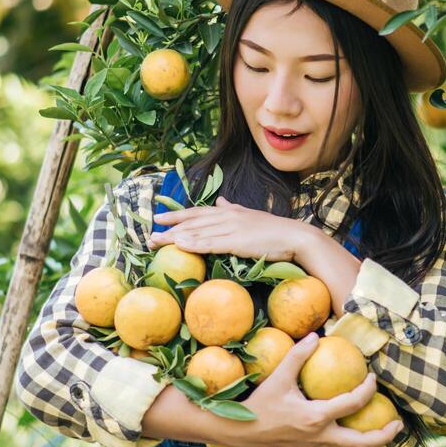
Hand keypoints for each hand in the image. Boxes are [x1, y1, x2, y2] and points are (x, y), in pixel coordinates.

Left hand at [147, 198, 315, 262]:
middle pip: (193, 221)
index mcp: (230, 211)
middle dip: (170, 227)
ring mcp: (232, 229)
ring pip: (198, 232)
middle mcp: (228, 217)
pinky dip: (194, 244)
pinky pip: (211, 244)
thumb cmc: (274, 230)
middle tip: (150, 234)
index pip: (198, 212)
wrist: (294, 237)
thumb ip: (233, 208)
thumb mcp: (250, 215)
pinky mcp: (238, 242)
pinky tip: (180, 246)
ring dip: (176, 238)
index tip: (159, 217)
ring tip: (157, 242)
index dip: (177, 214)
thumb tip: (220, 200)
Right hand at [225, 332, 402, 446]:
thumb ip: (298, 355)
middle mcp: (319, 436)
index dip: (368, 389)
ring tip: (387, 445)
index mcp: (315, 417)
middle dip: (384, 435)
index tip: (374, 377)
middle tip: (398, 423)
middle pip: (361, 443)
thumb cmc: (260, 403)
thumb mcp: (278, 376)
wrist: (240, 431)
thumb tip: (317, 335)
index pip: (352, 403)